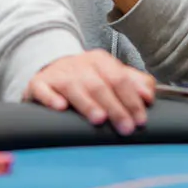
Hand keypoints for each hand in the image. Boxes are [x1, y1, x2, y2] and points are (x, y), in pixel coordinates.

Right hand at [24, 50, 155, 134]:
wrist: (50, 68)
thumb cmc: (86, 77)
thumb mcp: (111, 75)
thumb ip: (134, 83)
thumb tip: (148, 96)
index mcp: (100, 61)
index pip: (120, 78)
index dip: (131, 99)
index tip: (139, 119)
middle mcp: (79, 65)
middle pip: (100, 85)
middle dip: (115, 107)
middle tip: (125, 127)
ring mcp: (58, 74)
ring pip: (74, 87)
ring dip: (87, 103)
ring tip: (99, 118)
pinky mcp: (39, 84)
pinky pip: (43, 90)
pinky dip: (51, 98)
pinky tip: (60, 107)